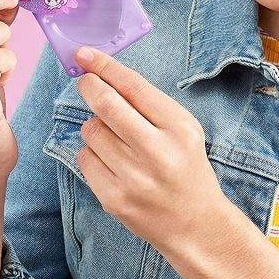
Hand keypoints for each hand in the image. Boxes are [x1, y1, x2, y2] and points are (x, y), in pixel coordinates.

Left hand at [73, 45, 227, 253]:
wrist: (195, 224)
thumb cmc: (186, 167)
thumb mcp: (183, 129)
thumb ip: (149, 104)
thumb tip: (104, 75)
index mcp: (178, 128)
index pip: (133, 86)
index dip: (104, 66)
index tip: (84, 54)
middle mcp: (156, 152)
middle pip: (106, 105)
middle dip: (89, 86)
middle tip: (85, 81)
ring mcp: (133, 178)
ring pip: (91, 131)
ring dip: (96, 127)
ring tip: (115, 139)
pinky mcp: (114, 199)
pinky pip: (85, 159)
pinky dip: (92, 154)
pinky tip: (111, 162)